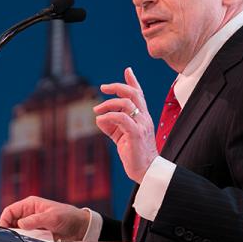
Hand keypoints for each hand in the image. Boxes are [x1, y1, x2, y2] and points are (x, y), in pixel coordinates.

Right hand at [0, 196, 90, 241]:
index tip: (4, 231)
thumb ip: (35, 220)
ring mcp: (33, 223)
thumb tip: (20, 225)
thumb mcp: (52, 217)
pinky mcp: (37, 232)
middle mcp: (29, 213)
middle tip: (15, 239)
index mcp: (30, 204)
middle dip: (12, 230)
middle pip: (12, 222)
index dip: (4, 220)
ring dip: (20, 237)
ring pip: (19, 231)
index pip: (10, 211)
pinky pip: (27, 237)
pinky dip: (27, 241)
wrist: (81, 227)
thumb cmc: (68, 217)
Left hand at [94, 67, 158, 183]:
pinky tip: (100, 120)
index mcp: (142, 117)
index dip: (133, 81)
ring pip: (127, 104)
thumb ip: (110, 125)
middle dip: (118, 86)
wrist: (145, 171)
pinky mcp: (136, 134)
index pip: (139, 95)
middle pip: (134, 94)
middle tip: (103, 87)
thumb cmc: (134, 154)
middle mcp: (144, 118)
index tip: (127, 70)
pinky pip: (122, 118)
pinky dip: (109, 116)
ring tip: (97, 110)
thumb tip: (98, 117)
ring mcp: (142, 125)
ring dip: (108, 104)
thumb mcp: (119, 136)